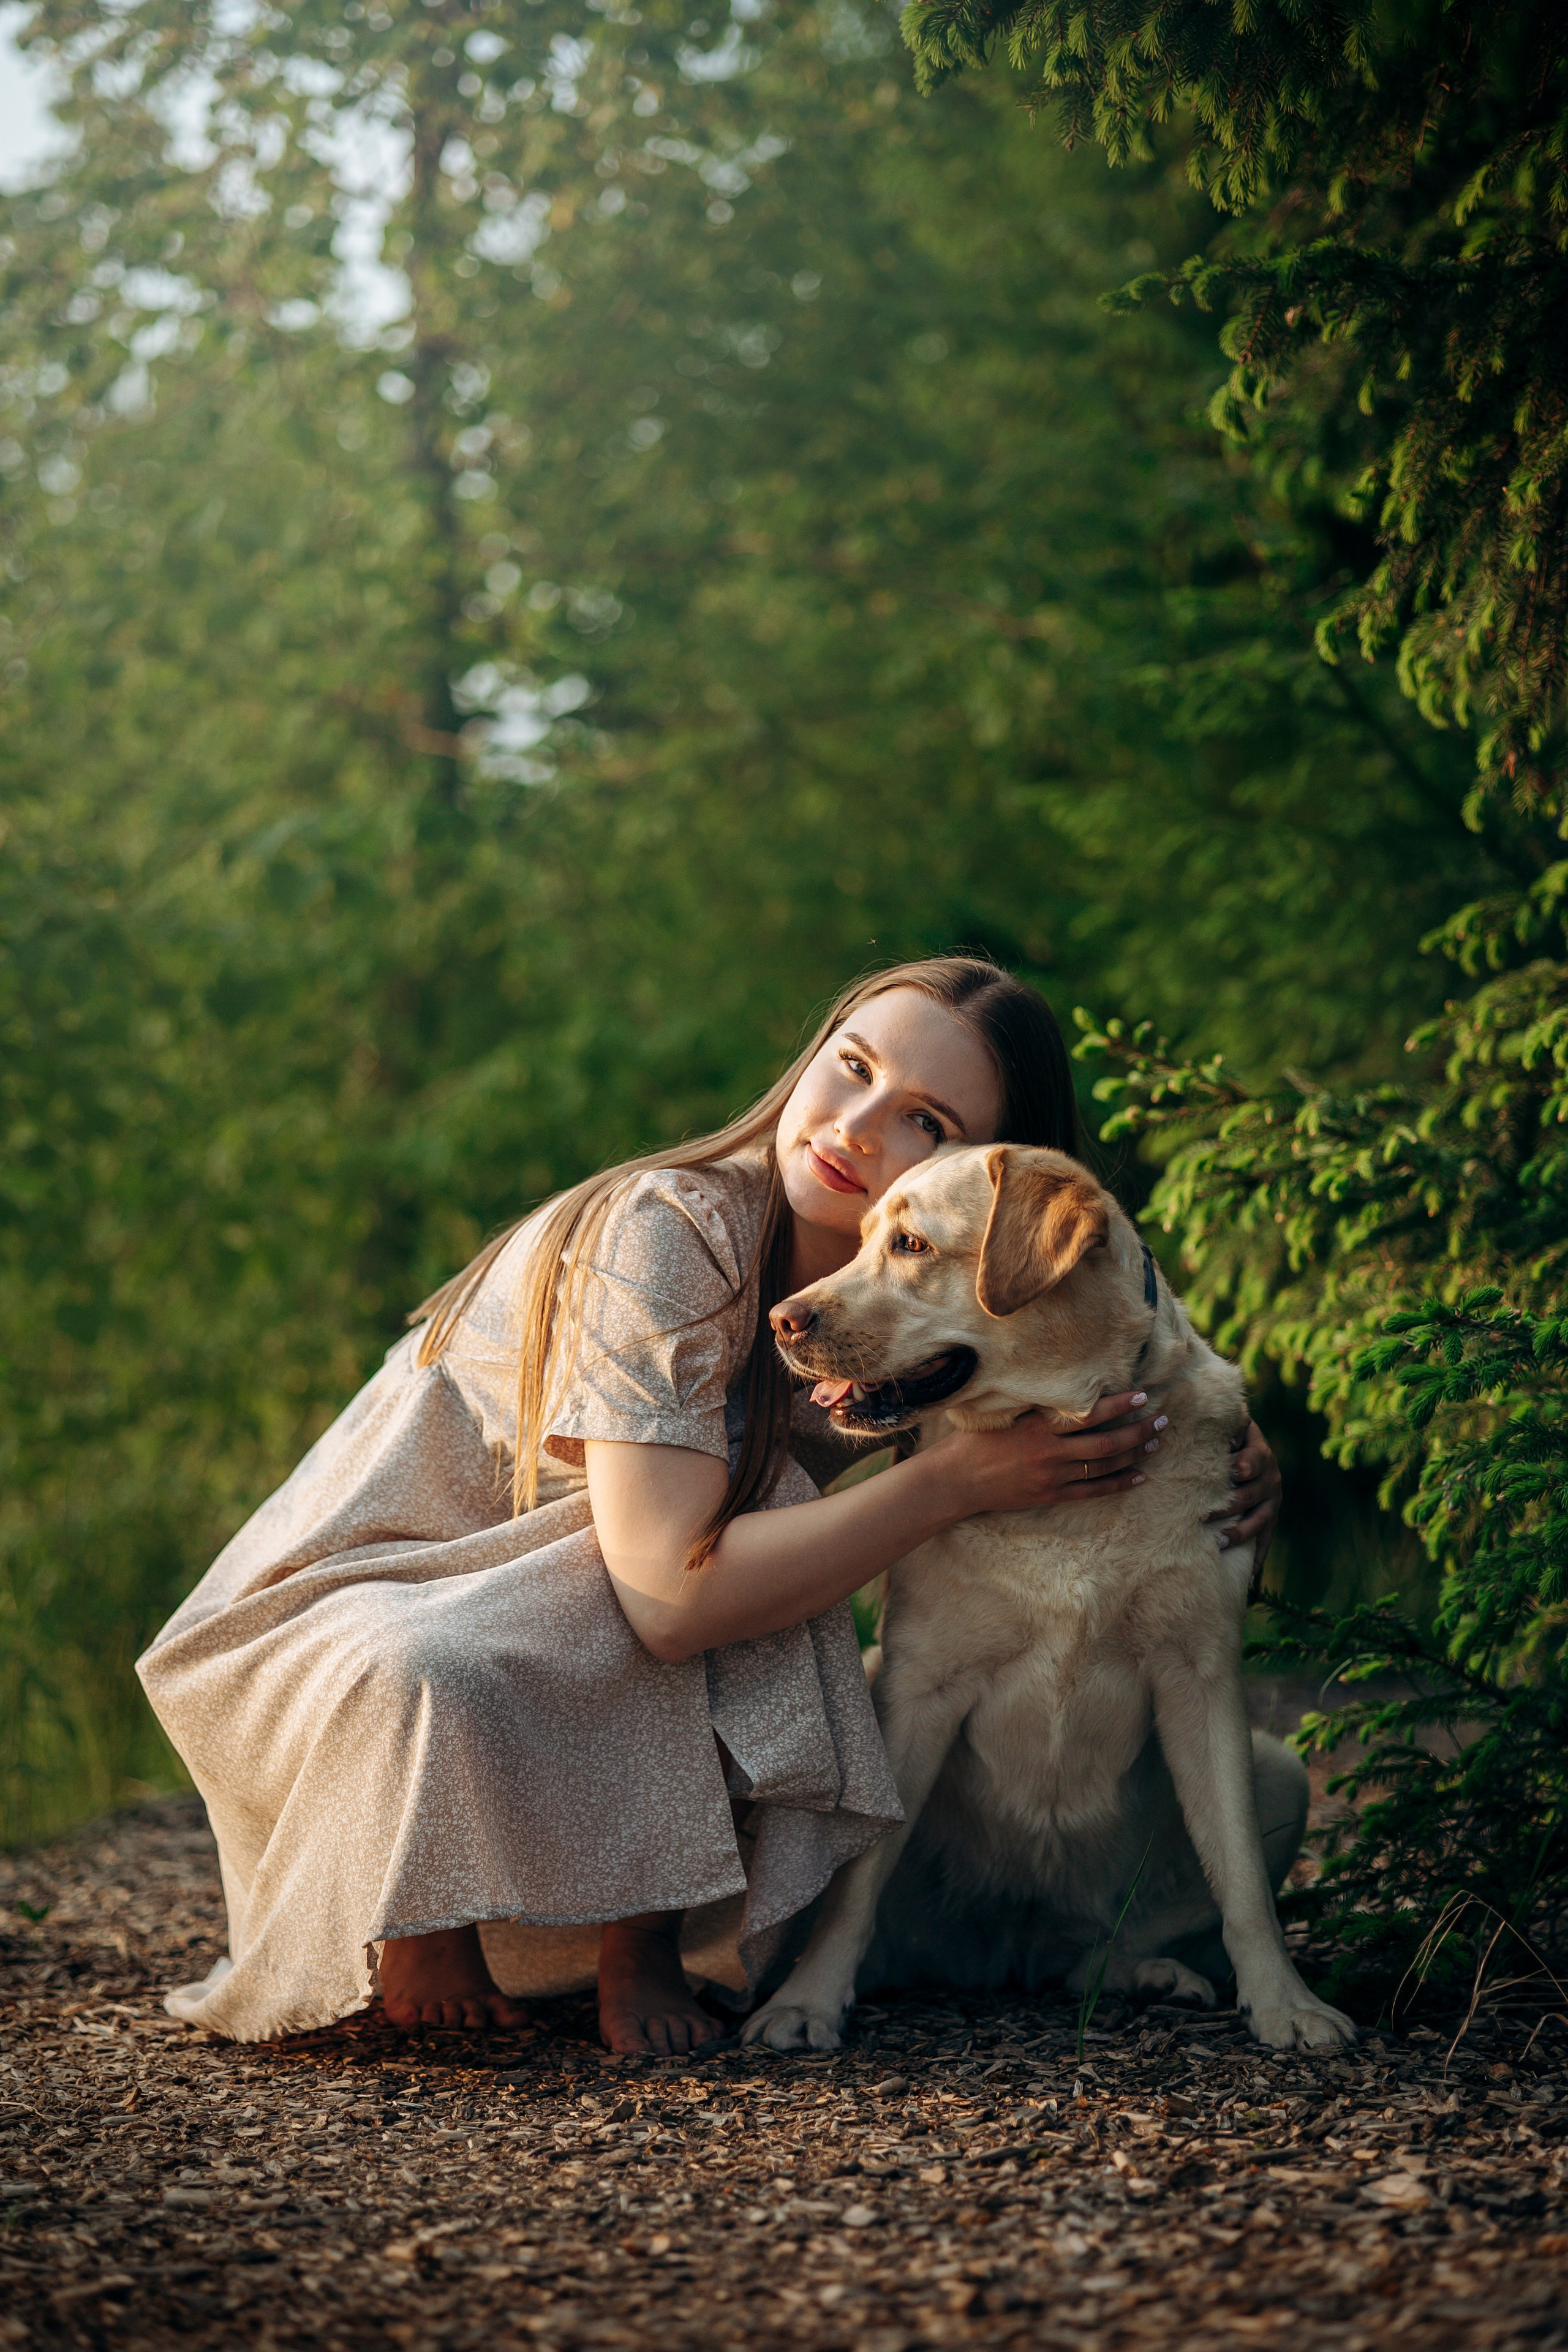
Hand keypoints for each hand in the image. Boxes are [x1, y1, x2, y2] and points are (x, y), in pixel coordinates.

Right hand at [930, 1391, 1166, 1520]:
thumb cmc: (976, 1440)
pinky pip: (1093, 1491)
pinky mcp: (1050, 1495)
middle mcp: (1050, 1452)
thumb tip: (1073, 1394)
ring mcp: (1052, 1476)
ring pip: (1105, 1467)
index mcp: (1039, 1427)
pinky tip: (1138, 1476)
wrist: (956, 1480)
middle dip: (1138, 1430)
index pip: (1090, 1414)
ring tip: (1154, 1442)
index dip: (1120, 1405)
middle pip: (1107, 1443)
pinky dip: (1119, 1483)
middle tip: (1161, 1419)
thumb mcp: (1007, 1415)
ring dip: (1134, 1453)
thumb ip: (1040, 1409)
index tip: (1142, 1394)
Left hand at [1207, 1419, 1280, 1583]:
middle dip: (1230, 1505)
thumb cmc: (1229, 1437)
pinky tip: (1248, 1576)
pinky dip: (1257, 1558)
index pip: (1257, 1458)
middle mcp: (1271, 1479)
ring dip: (1239, 1533)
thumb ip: (1228, 1424)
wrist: (1248, 1450)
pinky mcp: (1270, 1521)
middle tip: (1204, 1515)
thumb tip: (1216, 1425)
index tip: (1236, 1470)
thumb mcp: (1232, 1426)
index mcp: (1261, 1454)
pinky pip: (1265, 1541)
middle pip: (1253, 1494)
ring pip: (1259, 1521)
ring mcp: (1272, 1503)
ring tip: (1219, 1543)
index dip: (1247, 1463)